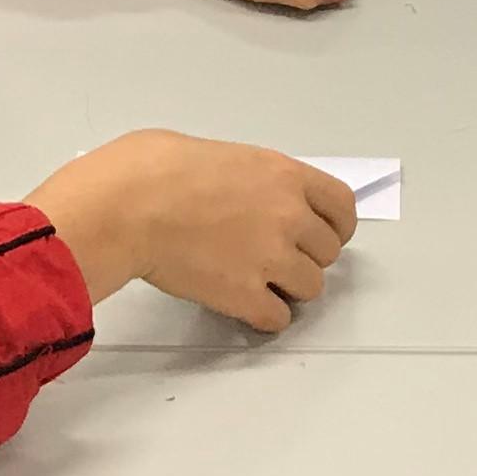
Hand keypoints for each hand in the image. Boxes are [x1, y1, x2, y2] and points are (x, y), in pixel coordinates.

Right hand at [29, 129, 356, 333]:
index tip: (324, 236)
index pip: (343, 207)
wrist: (134, 204)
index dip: (336, 226)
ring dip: (289, 288)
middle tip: (277, 258)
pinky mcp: (245, 296)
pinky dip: (266, 316)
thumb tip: (265, 200)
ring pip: (311, 288)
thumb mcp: (232, 157)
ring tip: (259, 281)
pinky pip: (278, 318)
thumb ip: (264, 182)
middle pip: (328, 252)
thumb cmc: (166, 169)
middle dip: (307, 257)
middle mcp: (290, 217)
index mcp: (288, 176)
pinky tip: (246, 304)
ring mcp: (271, 258)